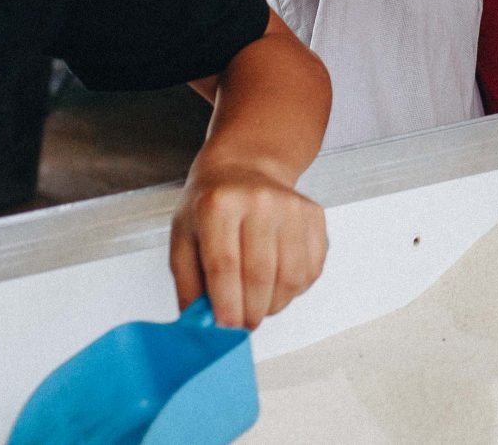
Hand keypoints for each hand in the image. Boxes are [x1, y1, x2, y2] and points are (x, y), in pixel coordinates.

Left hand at [170, 159, 329, 329]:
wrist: (245, 168)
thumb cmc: (210, 206)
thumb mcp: (183, 238)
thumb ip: (188, 284)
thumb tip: (201, 326)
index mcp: (219, 205)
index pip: (224, 265)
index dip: (226, 304)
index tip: (226, 329)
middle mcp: (259, 201)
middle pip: (260, 275)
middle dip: (251, 313)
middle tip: (242, 326)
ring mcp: (292, 207)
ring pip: (290, 277)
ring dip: (274, 305)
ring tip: (258, 304)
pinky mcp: (314, 215)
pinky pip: (310, 269)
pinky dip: (294, 290)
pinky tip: (276, 284)